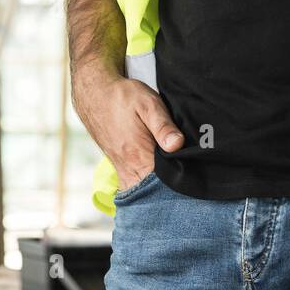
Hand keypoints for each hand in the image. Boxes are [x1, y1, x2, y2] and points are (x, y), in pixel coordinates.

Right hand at [74, 71, 184, 192]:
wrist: (96, 95)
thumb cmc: (124, 98)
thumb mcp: (148, 104)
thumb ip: (163, 126)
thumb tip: (177, 144)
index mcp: (139, 156)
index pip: (162, 185)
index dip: (180, 186)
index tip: (193, 183)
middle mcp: (129, 168)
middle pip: (153, 194)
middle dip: (171, 194)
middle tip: (188, 188)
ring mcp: (122, 170)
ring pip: (142, 192)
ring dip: (159, 192)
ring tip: (177, 185)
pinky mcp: (119, 167)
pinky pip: (134, 186)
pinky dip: (146, 187)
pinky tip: (159, 180)